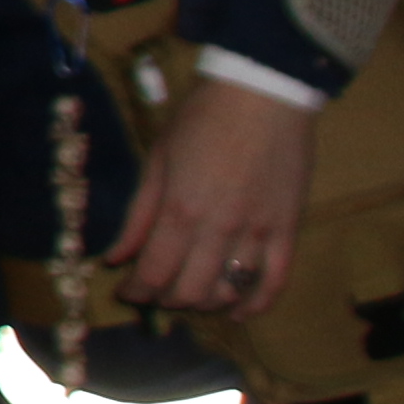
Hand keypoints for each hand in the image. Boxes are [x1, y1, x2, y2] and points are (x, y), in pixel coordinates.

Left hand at [104, 70, 310, 315]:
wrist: (263, 92)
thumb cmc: (202, 117)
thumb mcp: (157, 159)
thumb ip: (138, 214)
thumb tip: (114, 258)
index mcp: (179, 210)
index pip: (154, 273)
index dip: (137, 291)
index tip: (128, 291)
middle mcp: (218, 229)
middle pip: (189, 290)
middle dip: (166, 299)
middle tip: (157, 291)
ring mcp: (257, 232)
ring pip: (229, 291)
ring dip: (205, 302)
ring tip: (191, 294)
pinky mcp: (288, 229)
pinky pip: (275, 281)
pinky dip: (256, 304)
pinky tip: (238, 311)